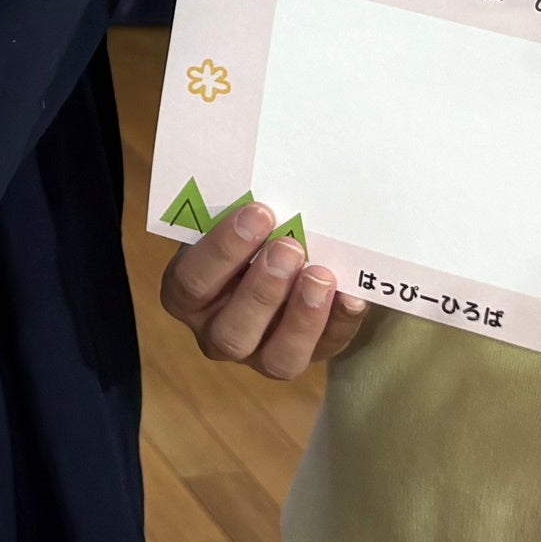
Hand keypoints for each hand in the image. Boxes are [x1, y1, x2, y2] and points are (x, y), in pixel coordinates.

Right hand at [158, 199, 365, 379]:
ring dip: (301, 317)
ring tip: (321, 276)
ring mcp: (260, 355)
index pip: (192, 281)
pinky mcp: (304, 356)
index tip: (258, 212)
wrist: (278, 256)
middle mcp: (217, 332)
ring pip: (276, 359)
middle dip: (263, 289)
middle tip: (290, 247)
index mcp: (187, 294)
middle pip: (231, 331)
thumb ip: (239, 216)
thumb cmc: (247, 234)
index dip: (223, 250)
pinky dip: (339, 323)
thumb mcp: (232, 224)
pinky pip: (324, 351)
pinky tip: (353, 296)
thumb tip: (264, 182)